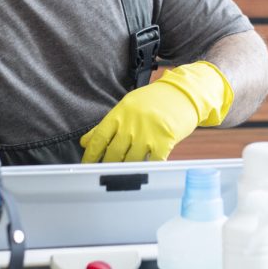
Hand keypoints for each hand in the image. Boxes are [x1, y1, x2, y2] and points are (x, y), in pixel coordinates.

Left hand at [80, 62, 232, 162]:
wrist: (182, 94)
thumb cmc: (153, 101)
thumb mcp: (127, 107)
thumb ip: (107, 125)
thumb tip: (85, 142)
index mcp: (120, 113)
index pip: (99, 138)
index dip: (91, 155)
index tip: (86, 165)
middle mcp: (132, 123)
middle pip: (113, 152)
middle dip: (107, 165)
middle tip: (104, 173)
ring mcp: (148, 133)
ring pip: (130, 160)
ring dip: (126, 169)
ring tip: (123, 175)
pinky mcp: (164, 141)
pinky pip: (152, 162)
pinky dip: (147, 169)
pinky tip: (143, 172)